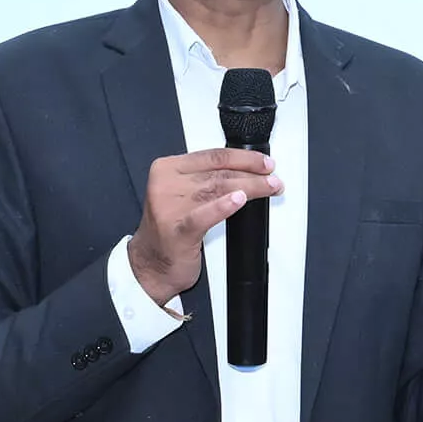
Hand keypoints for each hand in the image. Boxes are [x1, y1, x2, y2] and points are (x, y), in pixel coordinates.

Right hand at [127, 147, 280, 303]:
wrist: (150, 265)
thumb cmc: (170, 229)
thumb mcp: (181, 194)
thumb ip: (204, 179)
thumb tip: (244, 170)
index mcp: (166, 169)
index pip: (212, 156)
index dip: (243, 157)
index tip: (264, 163)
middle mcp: (166, 184)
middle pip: (217, 172)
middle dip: (251, 173)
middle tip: (273, 177)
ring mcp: (169, 207)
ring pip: (217, 189)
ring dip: (250, 187)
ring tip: (270, 188)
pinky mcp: (177, 230)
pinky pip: (204, 215)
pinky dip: (224, 206)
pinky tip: (240, 200)